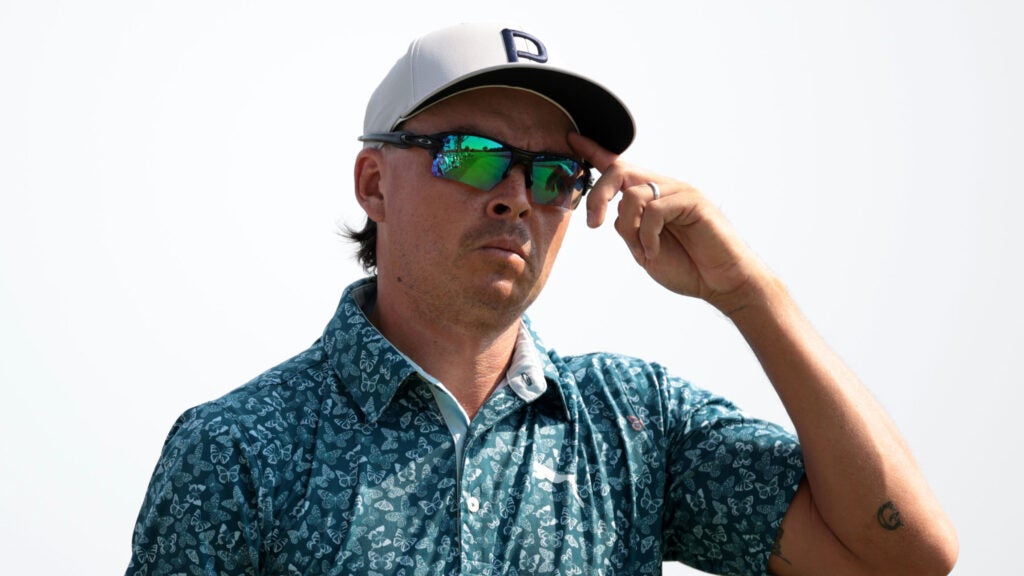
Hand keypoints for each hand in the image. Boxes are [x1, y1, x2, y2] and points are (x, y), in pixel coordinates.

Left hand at [570, 132, 772, 314]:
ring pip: (634, 194)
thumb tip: (612, 213)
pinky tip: (656, 250)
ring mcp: (679, 191)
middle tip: (593, 224)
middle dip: (598, 194)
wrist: (722, 283)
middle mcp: (664, 188)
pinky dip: (648, 235)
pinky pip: (655, 210)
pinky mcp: (693, 201)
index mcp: (650, 198)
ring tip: (645, 249)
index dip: (594, 152)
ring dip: (630, 227)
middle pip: (619, 170)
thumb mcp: (643, 248)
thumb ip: (627, 228)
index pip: (619, 168)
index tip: (572, 139)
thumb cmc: (687, 267)